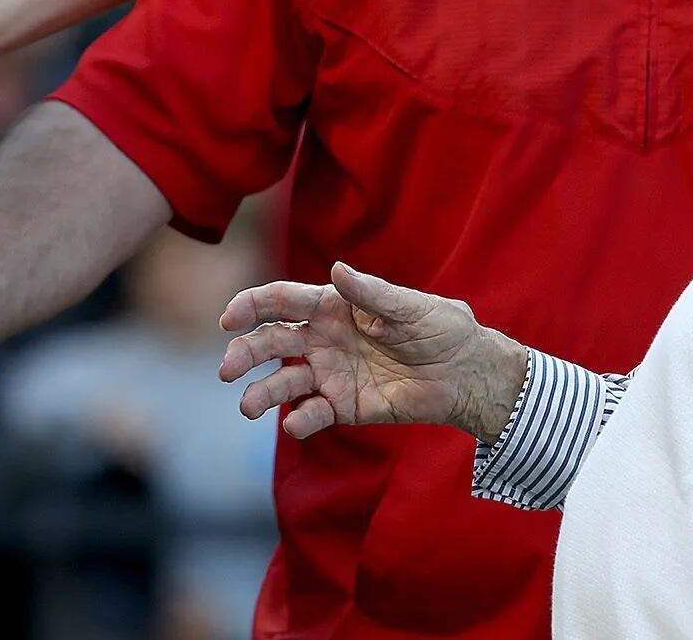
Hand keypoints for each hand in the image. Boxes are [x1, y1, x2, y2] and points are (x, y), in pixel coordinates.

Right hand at [219, 261, 527, 442]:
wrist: (465, 374)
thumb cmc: (441, 329)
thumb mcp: (411, 307)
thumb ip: (372, 294)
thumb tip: (337, 269)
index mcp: (334, 306)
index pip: (283, 301)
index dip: (251, 305)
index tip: (228, 318)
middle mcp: (323, 339)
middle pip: (272, 342)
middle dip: (245, 352)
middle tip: (227, 368)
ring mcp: (330, 374)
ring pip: (284, 381)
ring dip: (261, 393)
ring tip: (247, 406)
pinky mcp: (343, 406)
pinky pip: (313, 414)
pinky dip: (301, 420)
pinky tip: (297, 423)